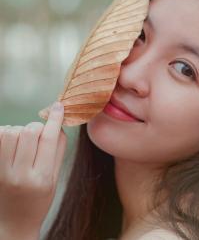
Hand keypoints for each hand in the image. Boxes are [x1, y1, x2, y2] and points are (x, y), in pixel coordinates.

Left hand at [0, 101, 66, 238]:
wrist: (12, 224)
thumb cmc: (38, 201)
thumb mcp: (55, 180)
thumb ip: (58, 152)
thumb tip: (58, 125)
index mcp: (42, 178)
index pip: (49, 139)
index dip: (55, 119)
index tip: (59, 107)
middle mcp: (20, 175)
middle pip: (28, 132)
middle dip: (36, 127)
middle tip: (39, 134)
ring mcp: (2, 173)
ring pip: (9, 132)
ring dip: (19, 130)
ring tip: (23, 141)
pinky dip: (5, 134)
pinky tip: (11, 143)